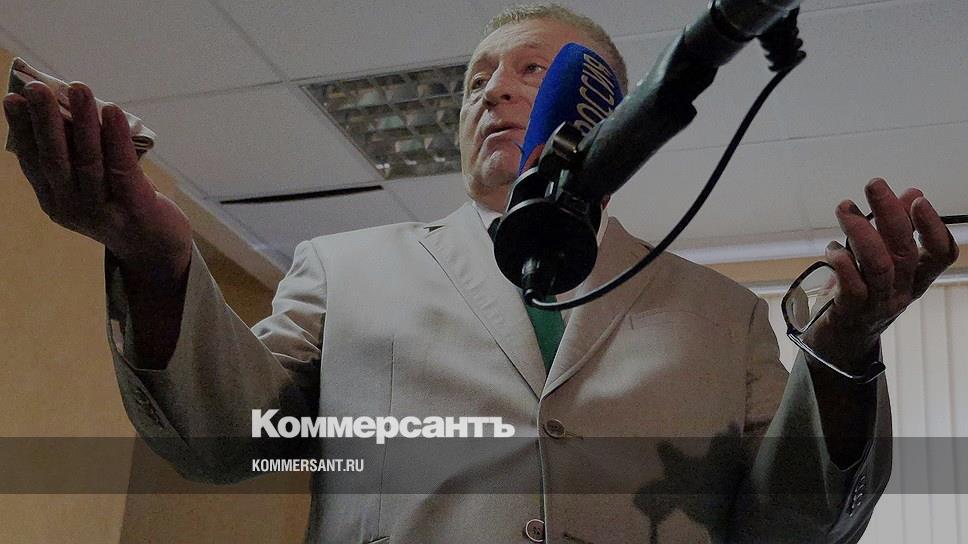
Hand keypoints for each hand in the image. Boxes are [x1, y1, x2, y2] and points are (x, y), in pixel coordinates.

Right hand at [3, 81, 191, 275]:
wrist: (157, 249)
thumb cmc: (120, 205)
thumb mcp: (91, 183)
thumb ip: (76, 155)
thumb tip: (64, 106)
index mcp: (55, 200)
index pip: (33, 162)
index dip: (21, 130)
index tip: (12, 98)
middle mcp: (73, 208)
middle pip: (55, 160)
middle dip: (44, 121)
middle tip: (37, 87)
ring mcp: (103, 212)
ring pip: (89, 162)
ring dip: (83, 123)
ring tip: (79, 89)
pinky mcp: (135, 210)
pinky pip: (123, 169)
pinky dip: (117, 138)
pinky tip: (113, 112)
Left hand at [804, 178, 958, 371]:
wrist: (840, 342)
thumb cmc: (862, 293)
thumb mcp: (883, 260)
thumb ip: (896, 229)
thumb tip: (910, 193)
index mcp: (916, 278)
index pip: (941, 254)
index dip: (933, 227)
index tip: (918, 199)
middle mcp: (902, 291)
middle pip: (904, 251)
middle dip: (890, 213)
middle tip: (874, 185)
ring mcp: (878, 303)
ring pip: (878, 265)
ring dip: (861, 232)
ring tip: (844, 208)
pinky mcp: (851, 311)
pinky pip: (851, 286)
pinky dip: (841, 262)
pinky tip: (832, 247)